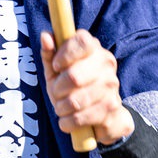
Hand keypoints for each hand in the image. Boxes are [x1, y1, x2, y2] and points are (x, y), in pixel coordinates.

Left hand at [40, 30, 133, 146]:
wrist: (103, 116)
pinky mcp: (111, 108)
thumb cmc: (74, 89)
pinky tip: (67, 120)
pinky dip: (67, 122)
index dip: (65, 55)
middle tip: (57, 93)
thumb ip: (50, 54)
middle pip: (74, 76)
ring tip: (62, 108)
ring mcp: (112, 86)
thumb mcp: (57, 71)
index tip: (56, 66)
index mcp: (94, 49)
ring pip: (76, 100)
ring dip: (61, 108)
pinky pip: (81, 117)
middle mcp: (106, 64)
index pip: (82, 41)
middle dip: (58, 89)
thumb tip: (45, 35)